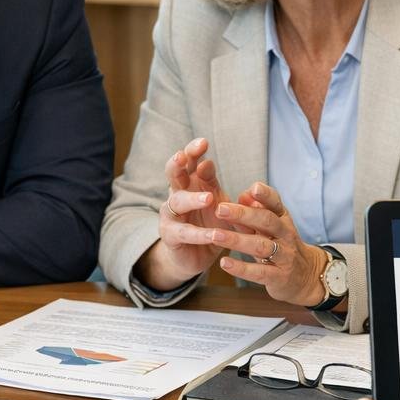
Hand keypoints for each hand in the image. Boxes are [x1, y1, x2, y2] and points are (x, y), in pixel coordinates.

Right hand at [135, 138, 236, 290]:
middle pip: (173, 174)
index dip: (194, 151)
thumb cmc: (210, 225)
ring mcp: (170, 215)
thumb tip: (228, 172)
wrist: (195, 257)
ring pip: (176, 202)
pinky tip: (213, 234)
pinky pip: (184, 233)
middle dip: (177, 164)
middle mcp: (177, 195)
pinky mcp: (170, 236)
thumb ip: (221, 188)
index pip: (189, 161)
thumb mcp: (220, 205)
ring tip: (209, 198)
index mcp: (192, 184)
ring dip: (192, 199)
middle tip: (183, 156)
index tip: (203, 142)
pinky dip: (200, 234)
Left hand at [213, 182, 331, 307]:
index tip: (253, 187)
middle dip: (243, 214)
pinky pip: (259, 272)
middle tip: (220, 209)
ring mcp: (284, 257)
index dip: (266, 195)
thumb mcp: (271, 228)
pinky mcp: (279, 277)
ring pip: (260, 246)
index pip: (276, 203)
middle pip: (266, 221)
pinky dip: (241, 268)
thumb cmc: (281, 246)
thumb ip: (255, 212)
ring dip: (236, 240)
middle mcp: (286, 235)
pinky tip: (224, 263)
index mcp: (283, 219)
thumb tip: (242, 195)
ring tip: (215, 235)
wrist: (306, 276)